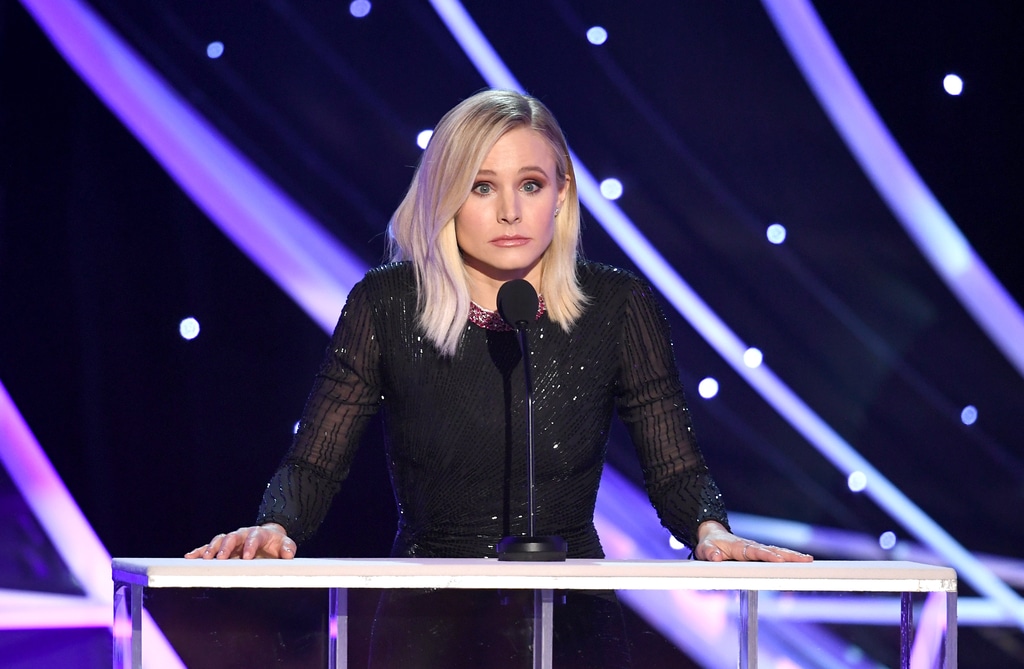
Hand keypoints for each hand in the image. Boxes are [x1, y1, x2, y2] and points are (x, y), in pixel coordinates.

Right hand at [184, 523, 296, 559]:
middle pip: (232, 537)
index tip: (247, 557)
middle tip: (221, 558)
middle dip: (226, 547)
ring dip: (211, 549)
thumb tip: (289, 555)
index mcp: (259, 533)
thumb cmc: (276, 544)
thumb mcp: (284, 545)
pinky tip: (190, 557)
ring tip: (204, 559)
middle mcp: (243, 534)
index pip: (254, 537)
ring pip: (219, 540)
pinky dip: (199, 551)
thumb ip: (287, 548)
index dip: (250, 546)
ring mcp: (232, 539)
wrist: (269, 537)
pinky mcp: (223, 546)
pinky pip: (208, 547)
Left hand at [694, 521, 812, 562]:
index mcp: (739, 547)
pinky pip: (775, 555)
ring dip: (792, 556)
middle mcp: (751, 546)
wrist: (712, 536)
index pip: (755, 552)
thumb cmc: (708, 545)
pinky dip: (788, 558)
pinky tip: (801, 562)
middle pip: (773, 550)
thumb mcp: (703, 549)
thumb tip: (715, 557)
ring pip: (777, 551)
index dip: (767, 555)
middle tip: (806, 560)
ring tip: (809, 560)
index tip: (779, 559)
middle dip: (789, 555)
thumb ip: (709, 553)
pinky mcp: (759, 553)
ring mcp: (756, 549)